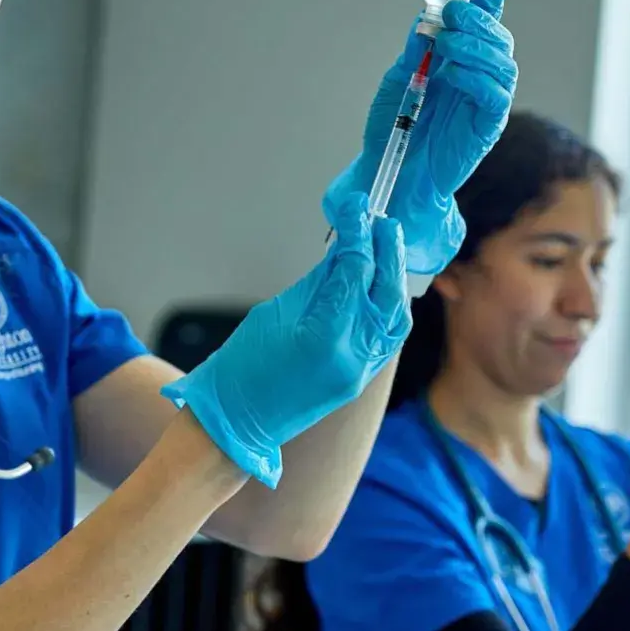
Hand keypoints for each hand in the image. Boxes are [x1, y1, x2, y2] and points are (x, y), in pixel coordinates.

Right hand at [162, 191, 410, 486]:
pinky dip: (386, 309)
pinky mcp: (359, 381)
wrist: (235, 423)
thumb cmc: (241, 366)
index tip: (357, 207)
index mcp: (325, 334)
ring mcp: (360, 373)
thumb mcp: (276, 311)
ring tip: (385, 250)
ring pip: (394, 318)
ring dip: (393, 281)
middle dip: (387, 252)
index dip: (358, 233)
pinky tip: (378, 288)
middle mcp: (352, 355)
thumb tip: (342, 251)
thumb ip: (317, 283)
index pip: (354, 270)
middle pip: (384, 292)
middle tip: (381, 222)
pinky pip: (386, 339)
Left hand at [324, 0, 516, 275]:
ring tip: (447, 41)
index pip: (481, 12)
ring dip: (476, 44)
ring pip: (502, 60)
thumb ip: (415, 51)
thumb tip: (427, 19)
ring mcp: (486, 99)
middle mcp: (478, 73)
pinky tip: (453, 73)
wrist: (390, 173)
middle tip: (450, 11)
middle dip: (479, 14)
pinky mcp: (487, 126)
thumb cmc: (393, 128)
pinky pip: (496, 95)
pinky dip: (477, 77)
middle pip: (497, 32)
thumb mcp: (398, 80)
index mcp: (459, 56)